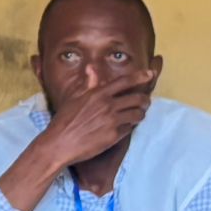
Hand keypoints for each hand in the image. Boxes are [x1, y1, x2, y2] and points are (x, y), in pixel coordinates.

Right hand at [36, 67, 156, 168]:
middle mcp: (108, 106)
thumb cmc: (64, 120)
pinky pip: (129, 129)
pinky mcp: (113, 136)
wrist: (60, 143)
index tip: (150, 74)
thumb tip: (91, 68)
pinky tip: (125, 127)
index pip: (125, 81)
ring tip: (138, 114)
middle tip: (145, 101)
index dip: (140, 76)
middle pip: (137, 98)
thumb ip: (88, 83)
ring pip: (137, 114)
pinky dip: (129, 127)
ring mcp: (112, 121)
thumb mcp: (74, 98)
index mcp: (98, 94)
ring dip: (140, 114)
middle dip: (145, 100)